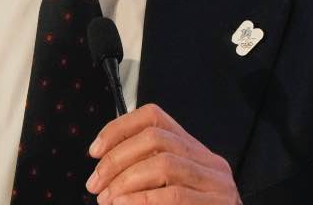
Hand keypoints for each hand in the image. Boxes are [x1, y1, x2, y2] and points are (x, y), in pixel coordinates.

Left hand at [85, 104, 241, 203]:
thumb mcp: (171, 187)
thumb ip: (146, 172)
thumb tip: (104, 166)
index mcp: (194, 150)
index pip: (154, 117)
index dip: (119, 128)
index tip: (95, 151)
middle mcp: (209, 161)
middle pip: (155, 138)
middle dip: (116, 159)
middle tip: (95, 183)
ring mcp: (217, 183)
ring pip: (164, 164)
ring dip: (126, 181)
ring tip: (107, 199)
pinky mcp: (218, 204)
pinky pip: (175, 195)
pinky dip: (143, 200)